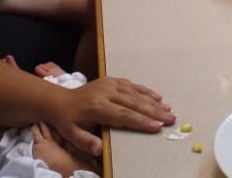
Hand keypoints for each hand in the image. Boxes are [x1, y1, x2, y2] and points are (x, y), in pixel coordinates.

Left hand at [48, 76, 175, 156]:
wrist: (59, 100)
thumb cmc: (68, 120)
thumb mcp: (72, 134)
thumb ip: (86, 142)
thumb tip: (100, 150)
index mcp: (97, 107)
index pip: (123, 115)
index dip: (141, 121)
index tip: (157, 127)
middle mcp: (106, 93)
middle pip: (134, 103)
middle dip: (154, 112)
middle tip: (171, 119)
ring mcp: (109, 84)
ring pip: (135, 93)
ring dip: (153, 102)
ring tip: (169, 109)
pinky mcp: (111, 80)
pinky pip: (131, 85)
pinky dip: (145, 90)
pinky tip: (158, 96)